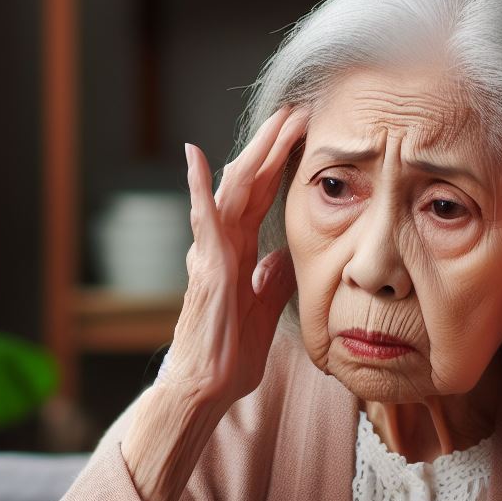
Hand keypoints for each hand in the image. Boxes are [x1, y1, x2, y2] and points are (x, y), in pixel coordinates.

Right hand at [159, 106, 307, 413]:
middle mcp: (223, 249)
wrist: (206, 388)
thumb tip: (282, 256)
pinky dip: (199, 190)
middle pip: (249, 186)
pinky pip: (203, 225)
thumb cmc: (230, 357)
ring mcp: (211, 256)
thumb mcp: (264, 313)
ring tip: (276, 122)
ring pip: (232, 193)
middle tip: (296, 111)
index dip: (281, 167)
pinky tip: (197, 159)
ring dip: (253, 155)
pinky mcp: (206, 272)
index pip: (262, 201)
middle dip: (272, 147)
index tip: (304, 138)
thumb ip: (272, 282)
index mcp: (239, 257)